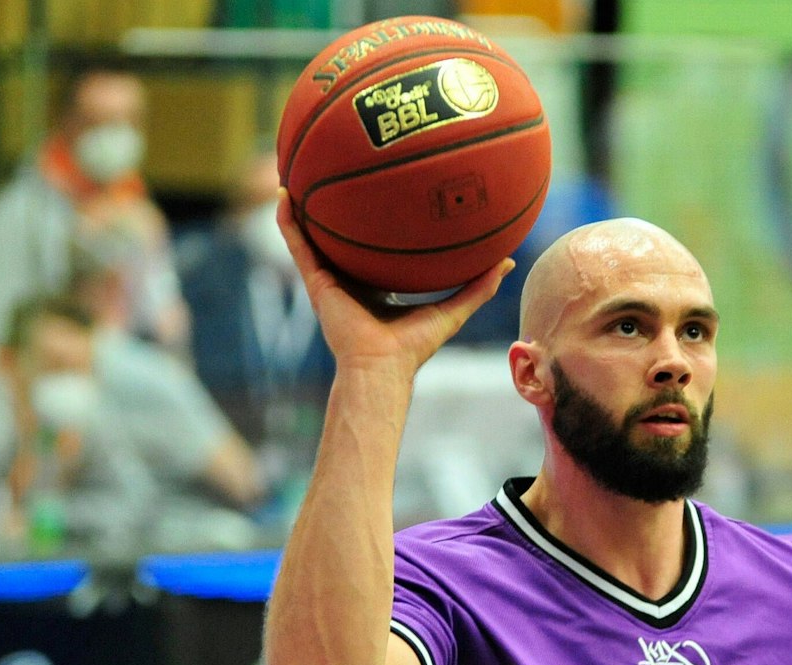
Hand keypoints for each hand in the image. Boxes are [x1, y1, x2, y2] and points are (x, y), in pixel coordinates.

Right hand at [275, 191, 511, 376]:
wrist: (382, 366)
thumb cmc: (414, 346)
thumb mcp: (452, 310)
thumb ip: (478, 286)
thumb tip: (507, 261)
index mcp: (375, 284)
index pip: (372, 247)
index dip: (374, 223)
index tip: (380, 193)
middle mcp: (349, 278)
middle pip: (339, 235)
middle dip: (335, 207)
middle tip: (337, 172)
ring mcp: (329, 278)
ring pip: (311, 234)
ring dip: (303, 205)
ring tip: (296, 171)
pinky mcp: (315, 281)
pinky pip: (297, 244)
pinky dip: (287, 220)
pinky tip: (284, 193)